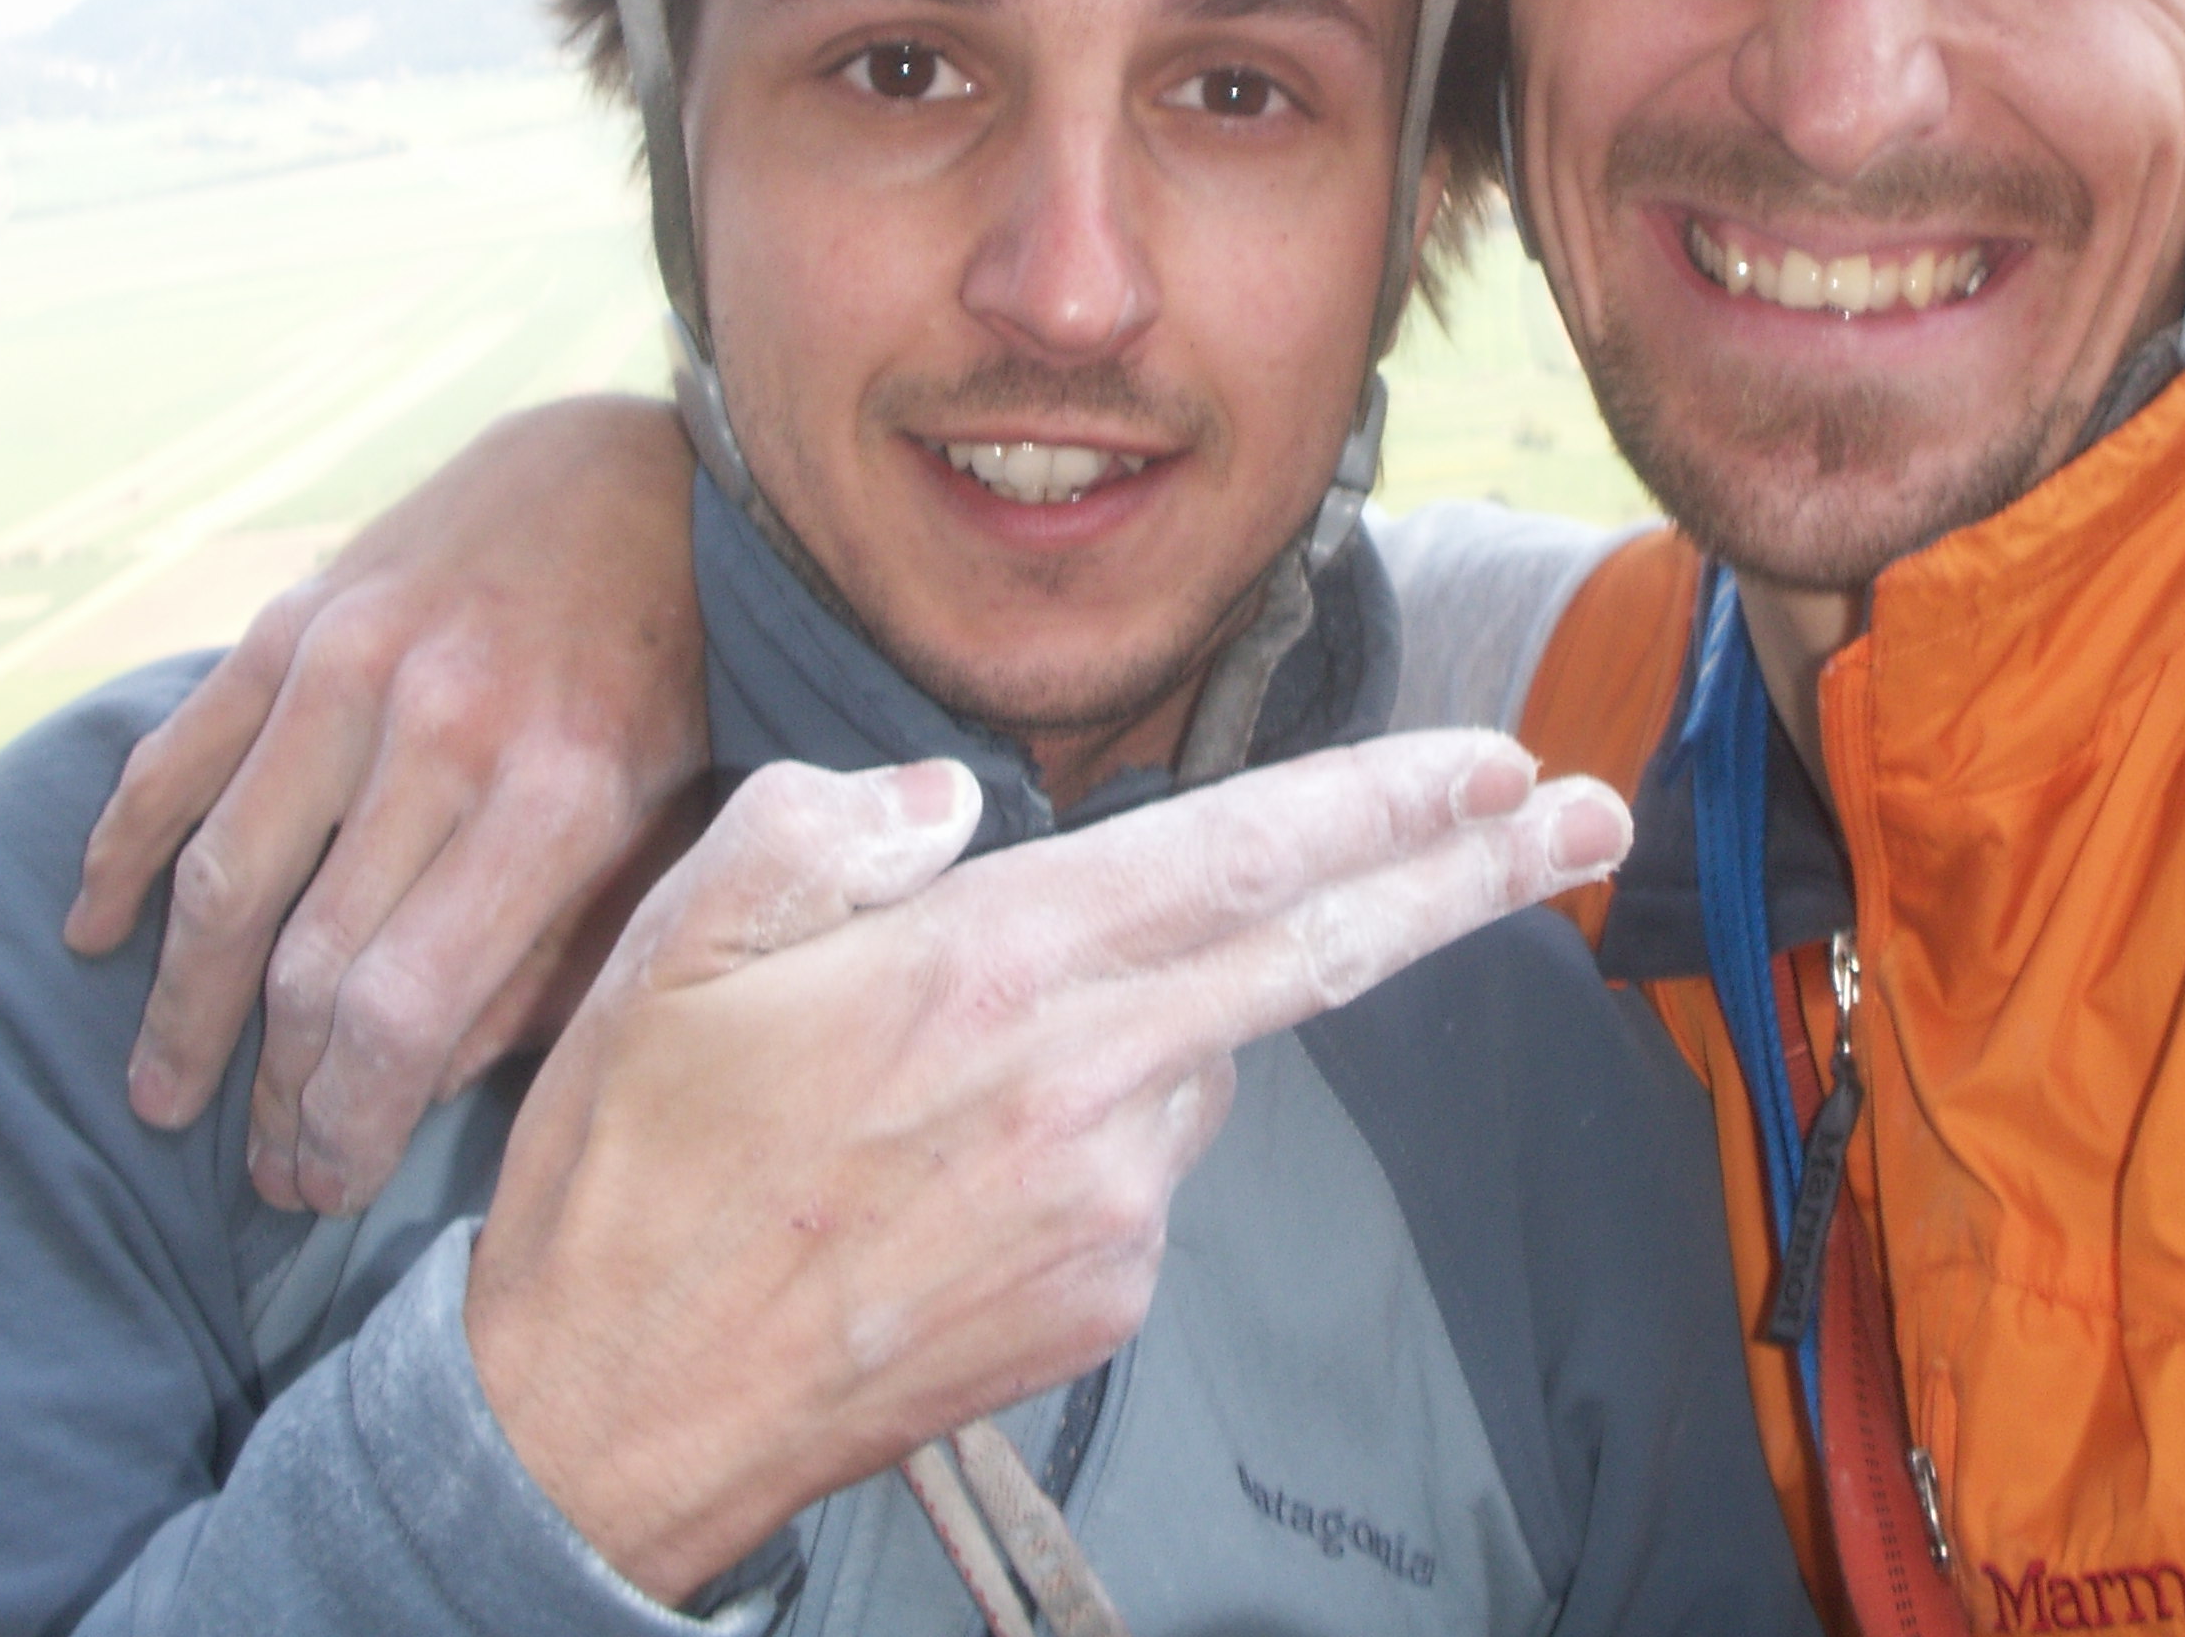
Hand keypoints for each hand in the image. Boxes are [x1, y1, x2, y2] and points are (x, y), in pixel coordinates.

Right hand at [62, 396, 707, 1211]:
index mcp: (558, 794)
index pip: (402, 1007)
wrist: (645, 481)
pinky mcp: (296, 618)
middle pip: (307, 965)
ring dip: (182, 1006)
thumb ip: (555, 955)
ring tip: (166, 1092)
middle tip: (262, 1170)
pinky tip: (94, 934)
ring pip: (223, 878)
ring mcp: (356, 666)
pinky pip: (177, 757)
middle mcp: (445, 730)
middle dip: (275, 1094)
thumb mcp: (663, 824)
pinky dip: (120, 853)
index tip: (327, 1185)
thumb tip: (425, 1083)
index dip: (347, 1120)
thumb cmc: (670, 678)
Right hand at [465, 727, 1628, 1604]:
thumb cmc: (631, 1166)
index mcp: (996, 968)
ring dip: (1153, 1030)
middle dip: (1473, 875)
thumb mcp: (677, 936)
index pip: (1246, 853)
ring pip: (1196, 1062)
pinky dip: (1099, 1133)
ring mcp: (1114, 1210)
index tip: (1502, 760)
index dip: (1386, 800)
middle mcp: (1090, 1084)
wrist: (599, 1424)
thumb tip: (955, 808)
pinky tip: (956, 1172)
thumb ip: (832, 824)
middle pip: (1321, 953)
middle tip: (1585, 817)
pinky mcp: (1107, 1302)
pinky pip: (1145, 1172)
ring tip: (948, 1082)